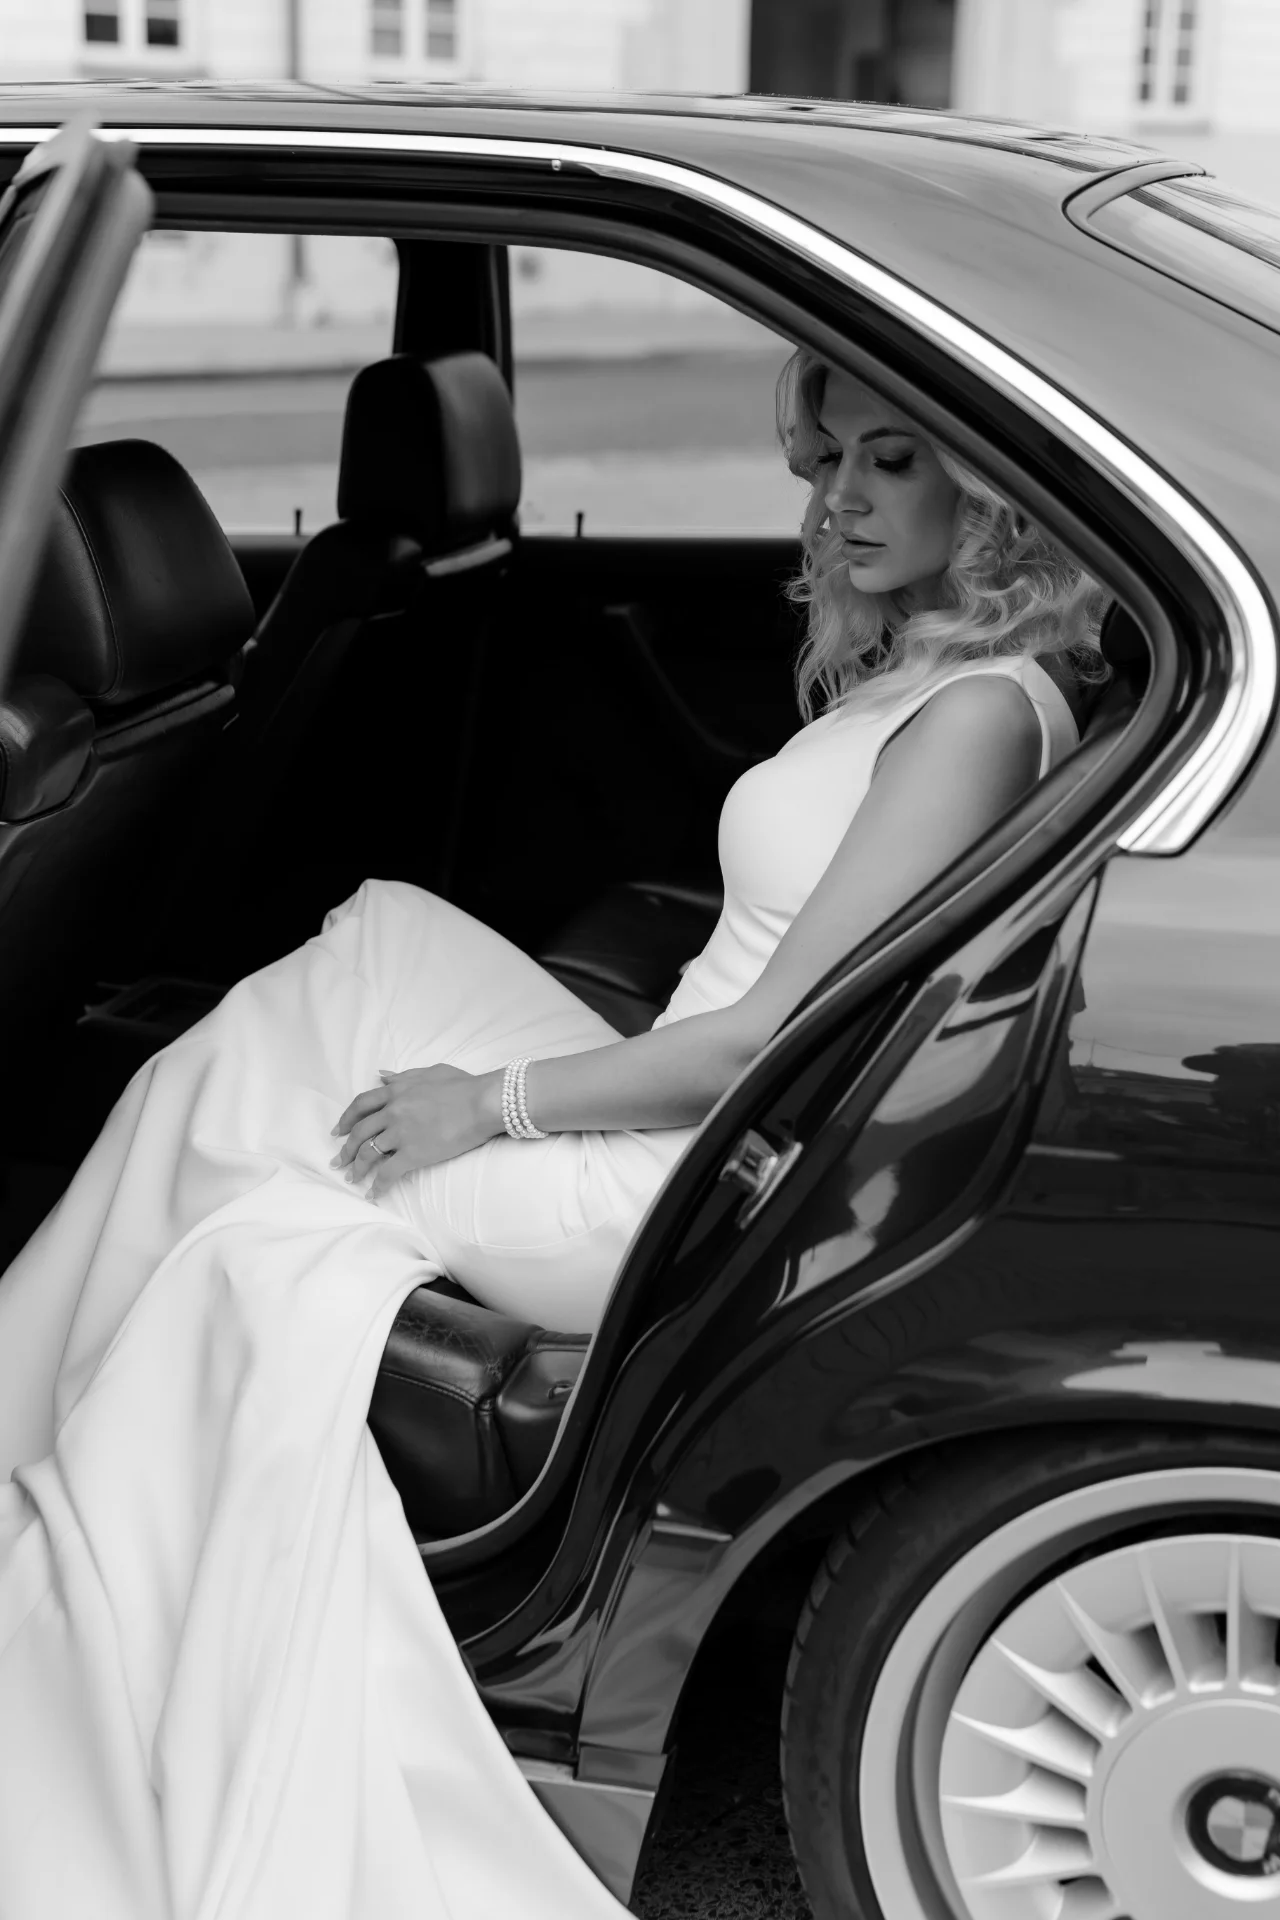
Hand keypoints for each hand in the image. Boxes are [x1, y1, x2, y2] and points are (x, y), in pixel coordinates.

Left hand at [330, 1064, 502, 1198]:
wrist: (482, 1103)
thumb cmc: (463, 1085)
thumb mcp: (430, 1072)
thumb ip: (403, 1076)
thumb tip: (382, 1076)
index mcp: (396, 1092)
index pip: (361, 1105)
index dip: (346, 1119)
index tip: (338, 1131)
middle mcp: (392, 1112)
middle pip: (359, 1133)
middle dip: (345, 1149)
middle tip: (338, 1162)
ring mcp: (401, 1133)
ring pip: (368, 1153)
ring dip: (356, 1168)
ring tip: (351, 1179)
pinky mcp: (413, 1154)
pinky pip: (388, 1173)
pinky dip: (378, 1186)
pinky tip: (373, 1195)